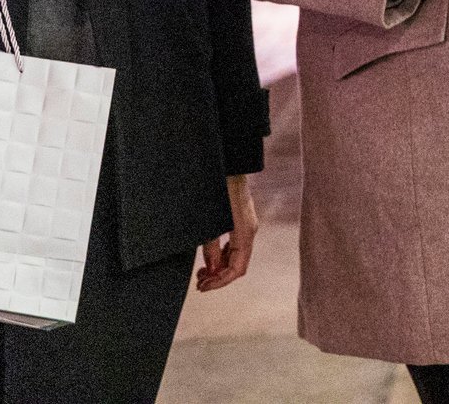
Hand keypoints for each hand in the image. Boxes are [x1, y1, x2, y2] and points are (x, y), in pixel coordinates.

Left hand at [197, 176, 257, 291]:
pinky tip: (209, 256)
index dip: (220, 282)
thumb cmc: (216, 188)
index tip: (202, 287)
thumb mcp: (209, 221)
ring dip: (220, 267)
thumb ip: (210, 247)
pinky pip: (236, 245)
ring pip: (237, 256)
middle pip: (238, 265)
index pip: (237, 269)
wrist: (228, 162)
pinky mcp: (241, 220)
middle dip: (219, 277)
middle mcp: (249, 230)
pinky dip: (223, 255)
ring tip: (201, 272)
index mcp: (245, 232)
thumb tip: (211, 269)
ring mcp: (247, 225)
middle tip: (199, 283)